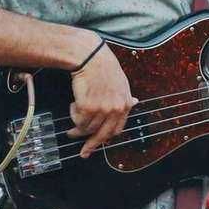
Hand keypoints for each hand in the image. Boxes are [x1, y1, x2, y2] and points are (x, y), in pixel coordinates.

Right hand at [66, 34, 137, 157]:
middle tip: (83, 152)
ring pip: (87, 128)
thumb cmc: (104, 66)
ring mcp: (101, 109)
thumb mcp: (122, 81)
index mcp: (125, 104)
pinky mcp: (87, 107)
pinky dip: (74, 114)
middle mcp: (115, 109)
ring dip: (78, 126)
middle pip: (102, 135)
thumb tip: (135, 102)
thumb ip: (126, 96)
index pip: (116, 130)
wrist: (91, 56)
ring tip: (74, 117)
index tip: (98, 144)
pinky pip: (78, 120)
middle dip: (91, 145)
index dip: (106, 138)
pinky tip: (73, 104)